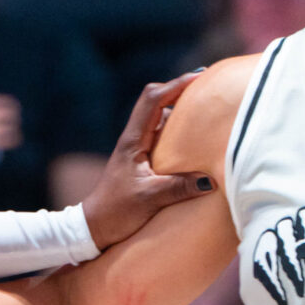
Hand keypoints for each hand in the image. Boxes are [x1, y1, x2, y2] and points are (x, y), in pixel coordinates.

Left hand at [82, 73, 214, 249]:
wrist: (94, 227)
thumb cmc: (116, 212)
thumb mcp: (149, 200)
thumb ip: (179, 188)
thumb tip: (210, 180)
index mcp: (133, 140)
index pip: (153, 100)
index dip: (176, 84)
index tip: (200, 77)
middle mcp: (134, 139)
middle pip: (156, 100)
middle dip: (181, 89)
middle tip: (208, 86)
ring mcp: (137, 148)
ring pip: (159, 117)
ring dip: (180, 108)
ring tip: (205, 106)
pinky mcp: (141, 160)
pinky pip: (162, 135)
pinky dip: (178, 128)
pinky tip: (194, 136)